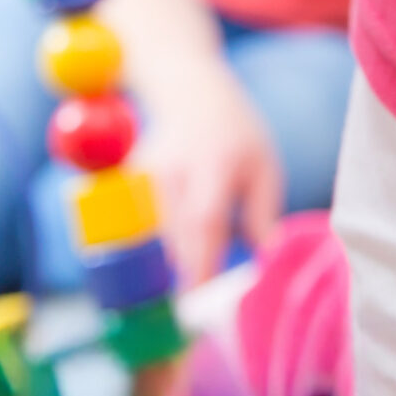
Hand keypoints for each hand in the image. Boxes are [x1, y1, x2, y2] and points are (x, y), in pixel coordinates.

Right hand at [139, 68, 283, 285]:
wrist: (187, 93)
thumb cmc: (236, 133)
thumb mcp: (264, 165)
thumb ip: (263, 213)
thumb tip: (265, 259)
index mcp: (213, 164)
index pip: (205, 221)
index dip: (205, 263)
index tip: (209, 299)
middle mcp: (172, 173)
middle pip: (180, 239)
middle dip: (196, 274)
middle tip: (211, 303)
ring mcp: (145, 179)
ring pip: (165, 238)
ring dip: (187, 256)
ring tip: (209, 251)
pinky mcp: (130, 185)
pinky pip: (153, 228)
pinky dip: (173, 240)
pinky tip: (189, 229)